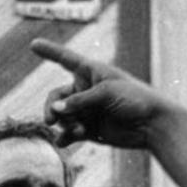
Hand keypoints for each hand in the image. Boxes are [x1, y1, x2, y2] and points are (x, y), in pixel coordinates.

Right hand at [31, 38, 167, 147]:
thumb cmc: (135, 99)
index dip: (50, 52)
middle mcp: (86, 90)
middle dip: (52, 107)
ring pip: (62, 117)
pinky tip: (64, 141)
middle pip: (56, 96)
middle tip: (51, 120)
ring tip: (78, 131)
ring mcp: (87, 110)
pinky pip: (70, 133)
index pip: (66, 59)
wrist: (153, 125)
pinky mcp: (90, 129)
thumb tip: (55, 111)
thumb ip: (79, 101)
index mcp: (92, 72)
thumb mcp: (106, 93)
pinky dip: (66, 137)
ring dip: (65, 124)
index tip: (33, 44)